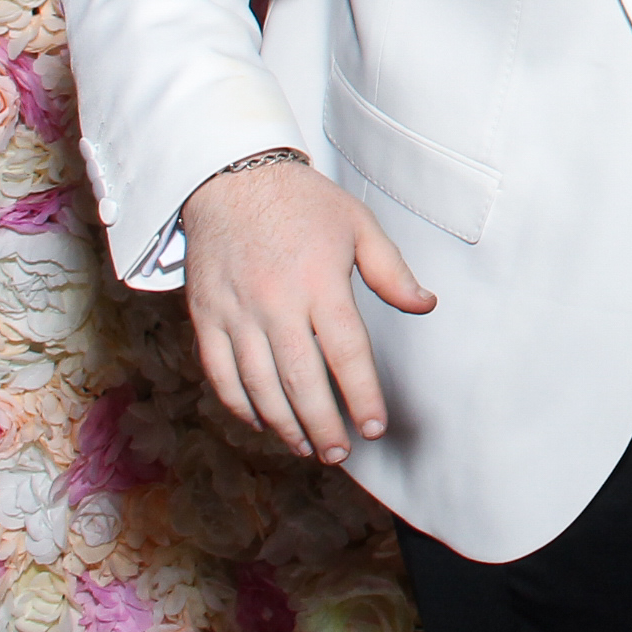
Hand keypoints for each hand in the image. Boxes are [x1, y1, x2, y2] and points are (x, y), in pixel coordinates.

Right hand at [182, 158, 435, 463]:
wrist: (230, 178)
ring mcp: (236, 313)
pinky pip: (220, 375)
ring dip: (284, 424)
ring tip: (306, 445)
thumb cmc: (302, 202)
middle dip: (323, 425)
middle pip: (302, 380)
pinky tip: (261, 422)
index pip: (347, 353)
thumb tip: (425, 305)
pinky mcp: (206, 318)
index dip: (361, 396)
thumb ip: (392, 271)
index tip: (374, 427)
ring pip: (259, 385)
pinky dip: (240, 406)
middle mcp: (275, 303)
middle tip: (340, 453)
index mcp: (319, 282)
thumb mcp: (358, 225)